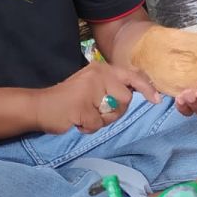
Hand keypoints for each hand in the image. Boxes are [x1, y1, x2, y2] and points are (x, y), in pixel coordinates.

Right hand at [35, 62, 159, 133]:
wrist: (40, 106)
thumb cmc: (69, 99)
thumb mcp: (93, 86)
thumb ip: (113, 87)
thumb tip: (141, 92)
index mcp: (102, 69)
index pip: (131, 76)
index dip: (146, 88)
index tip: (156, 100)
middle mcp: (98, 75)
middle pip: (126, 99)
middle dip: (116, 111)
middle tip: (97, 111)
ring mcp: (89, 90)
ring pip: (113, 113)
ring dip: (102, 120)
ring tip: (86, 114)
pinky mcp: (82, 107)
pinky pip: (97, 125)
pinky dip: (88, 128)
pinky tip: (77, 120)